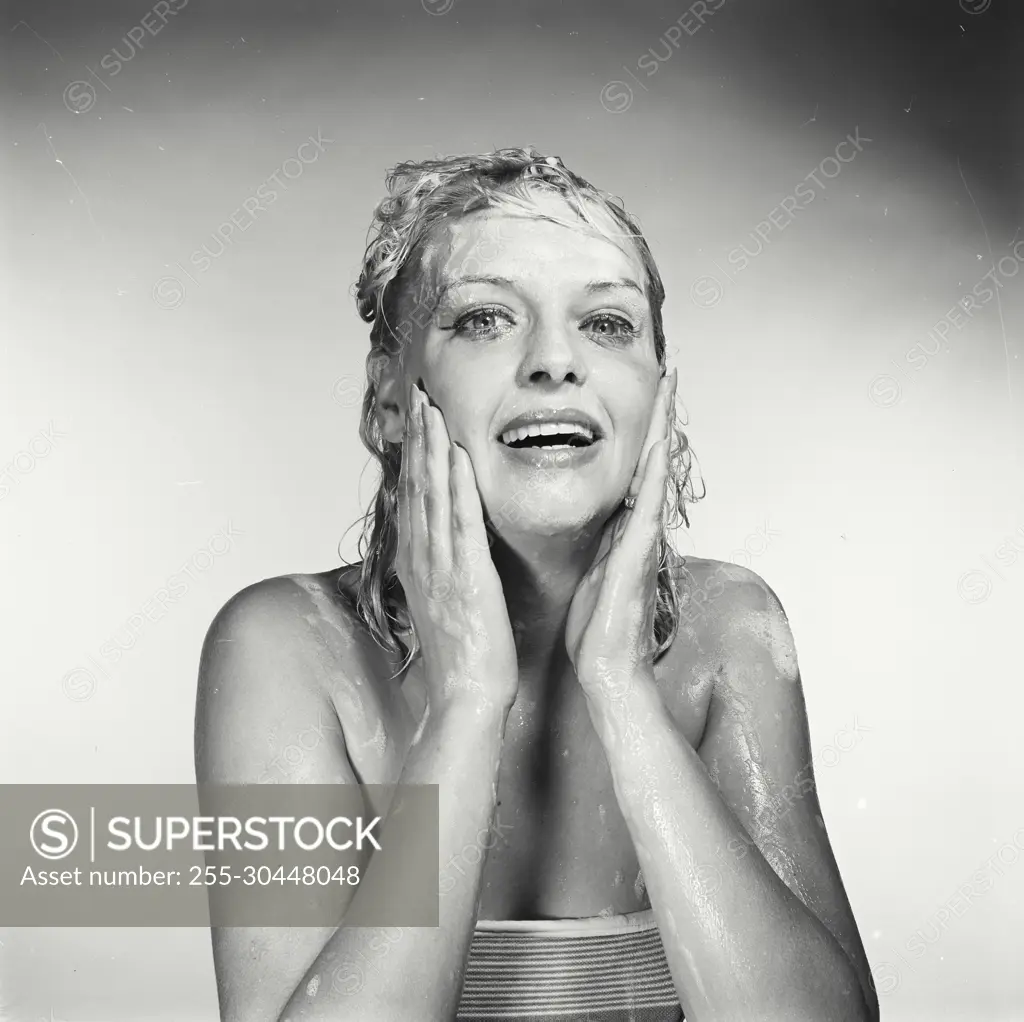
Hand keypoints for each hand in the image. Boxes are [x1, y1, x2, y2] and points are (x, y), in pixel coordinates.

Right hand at [395, 380, 518, 715]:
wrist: (466, 695)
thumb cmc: (462, 655)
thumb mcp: (443, 603)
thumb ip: (439, 569)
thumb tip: (440, 547)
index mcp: (419, 562)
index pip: (414, 497)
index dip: (415, 455)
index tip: (418, 420)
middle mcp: (423, 558)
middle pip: (417, 486)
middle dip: (419, 438)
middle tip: (419, 396)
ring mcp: (442, 565)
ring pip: (433, 495)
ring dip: (432, 449)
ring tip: (432, 408)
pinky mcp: (468, 576)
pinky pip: (461, 522)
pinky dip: (457, 486)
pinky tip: (457, 454)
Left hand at [564, 368, 676, 693]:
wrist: (608, 669)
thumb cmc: (599, 627)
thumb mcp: (595, 571)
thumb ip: (603, 542)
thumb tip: (603, 518)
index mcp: (622, 531)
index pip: (634, 469)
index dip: (641, 431)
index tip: (646, 395)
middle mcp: (637, 529)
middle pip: (652, 461)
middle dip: (660, 416)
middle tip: (669, 373)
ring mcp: (641, 541)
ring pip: (655, 474)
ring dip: (661, 431)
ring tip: (669, 391)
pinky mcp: (636, 558)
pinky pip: (647, 509)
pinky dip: (653, 476)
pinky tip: (656, 447)